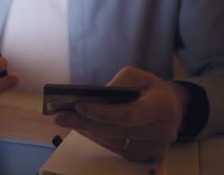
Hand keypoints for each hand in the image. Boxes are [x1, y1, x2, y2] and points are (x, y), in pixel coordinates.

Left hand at [54, 67, 188, 162]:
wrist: (173, 106)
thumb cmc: (151, 89)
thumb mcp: (138, 76)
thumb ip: (120, 82)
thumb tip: (97, 97)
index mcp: (162, 107)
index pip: (128, 115)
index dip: (102, 113)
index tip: (79, 106)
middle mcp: (163, 131)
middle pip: (117, 132)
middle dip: (85, 123)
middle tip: (60, 117)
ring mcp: (156, 148)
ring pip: (115, 143)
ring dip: (89, 132)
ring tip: (67, 120)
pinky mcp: (149, 157)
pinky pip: (118, 151)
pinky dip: (99, 139)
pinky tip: (83, 130)